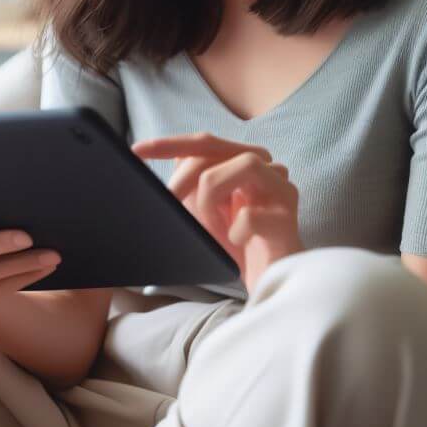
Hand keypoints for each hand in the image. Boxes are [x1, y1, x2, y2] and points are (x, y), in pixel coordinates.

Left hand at [131, 131, 304, 294]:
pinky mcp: (289, 216)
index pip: (204, 142)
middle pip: (216, 150)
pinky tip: (238, 242)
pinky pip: (251, 213)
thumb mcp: (204, 212)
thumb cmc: (236, 247)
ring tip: (212, 229)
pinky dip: (235, 230)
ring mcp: (282, 188)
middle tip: (168, 203)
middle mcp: (267, 167)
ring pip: (242, 165)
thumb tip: (165, 171)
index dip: (170, 143)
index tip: (137, 150)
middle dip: (184, 178)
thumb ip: (190, 187)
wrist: (270, 284)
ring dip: (213, 201)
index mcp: (243, 161)